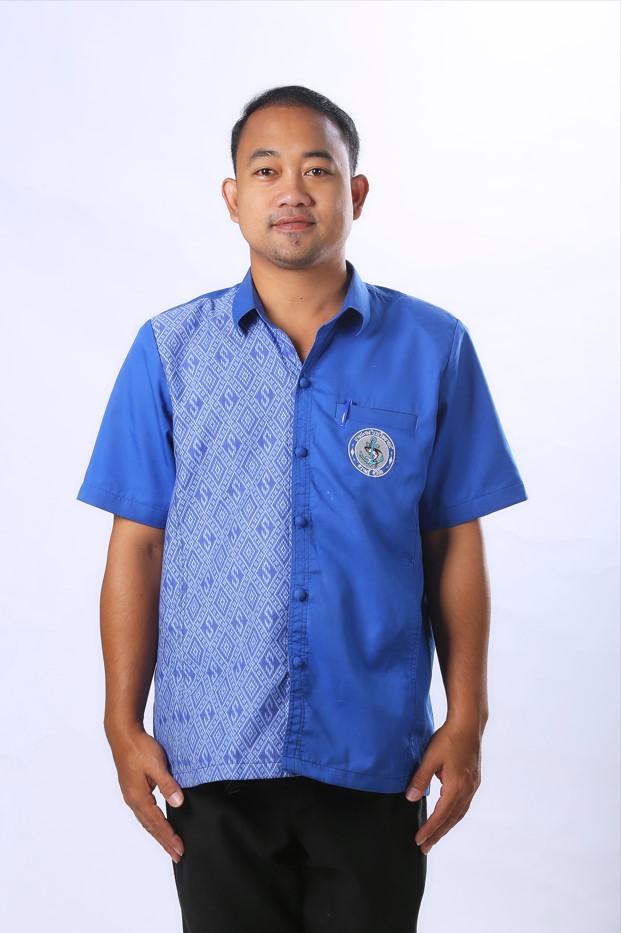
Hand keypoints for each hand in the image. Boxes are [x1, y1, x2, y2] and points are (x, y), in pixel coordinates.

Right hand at [108, 726, 185, 862]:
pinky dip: (153, 823)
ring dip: (159, 834)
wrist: (123, 735)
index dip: (169, 837)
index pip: (157, 823)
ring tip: (169, 845)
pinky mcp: (133, 790)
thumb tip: (178, 803)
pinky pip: (144, 813)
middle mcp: (133, 800)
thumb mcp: (156, 764)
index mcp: (138, 797)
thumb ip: (167, 784)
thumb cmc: (139, 747)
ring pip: (146, 821)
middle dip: (165, 841)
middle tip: (177, 855)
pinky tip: (158, 824)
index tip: (180, 849)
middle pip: (151, 827)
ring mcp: (131, 795)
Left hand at [405, 722, 481, 854]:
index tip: (418, 841)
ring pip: (459, 813)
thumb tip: (410, 798)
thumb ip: (420, 779)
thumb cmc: (448, 738)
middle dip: (437, 834)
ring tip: (435, 837)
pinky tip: (448, 817)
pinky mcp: (474, 781)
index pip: (441, 815)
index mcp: (456, 786)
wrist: (468, 724)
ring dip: (447, 827)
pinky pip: (464, 805)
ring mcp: (473, 786)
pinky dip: (454, 816)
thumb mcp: (430, 758)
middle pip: (451, 819)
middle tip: (425, 848)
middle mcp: (467, 790)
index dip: (429, 829)